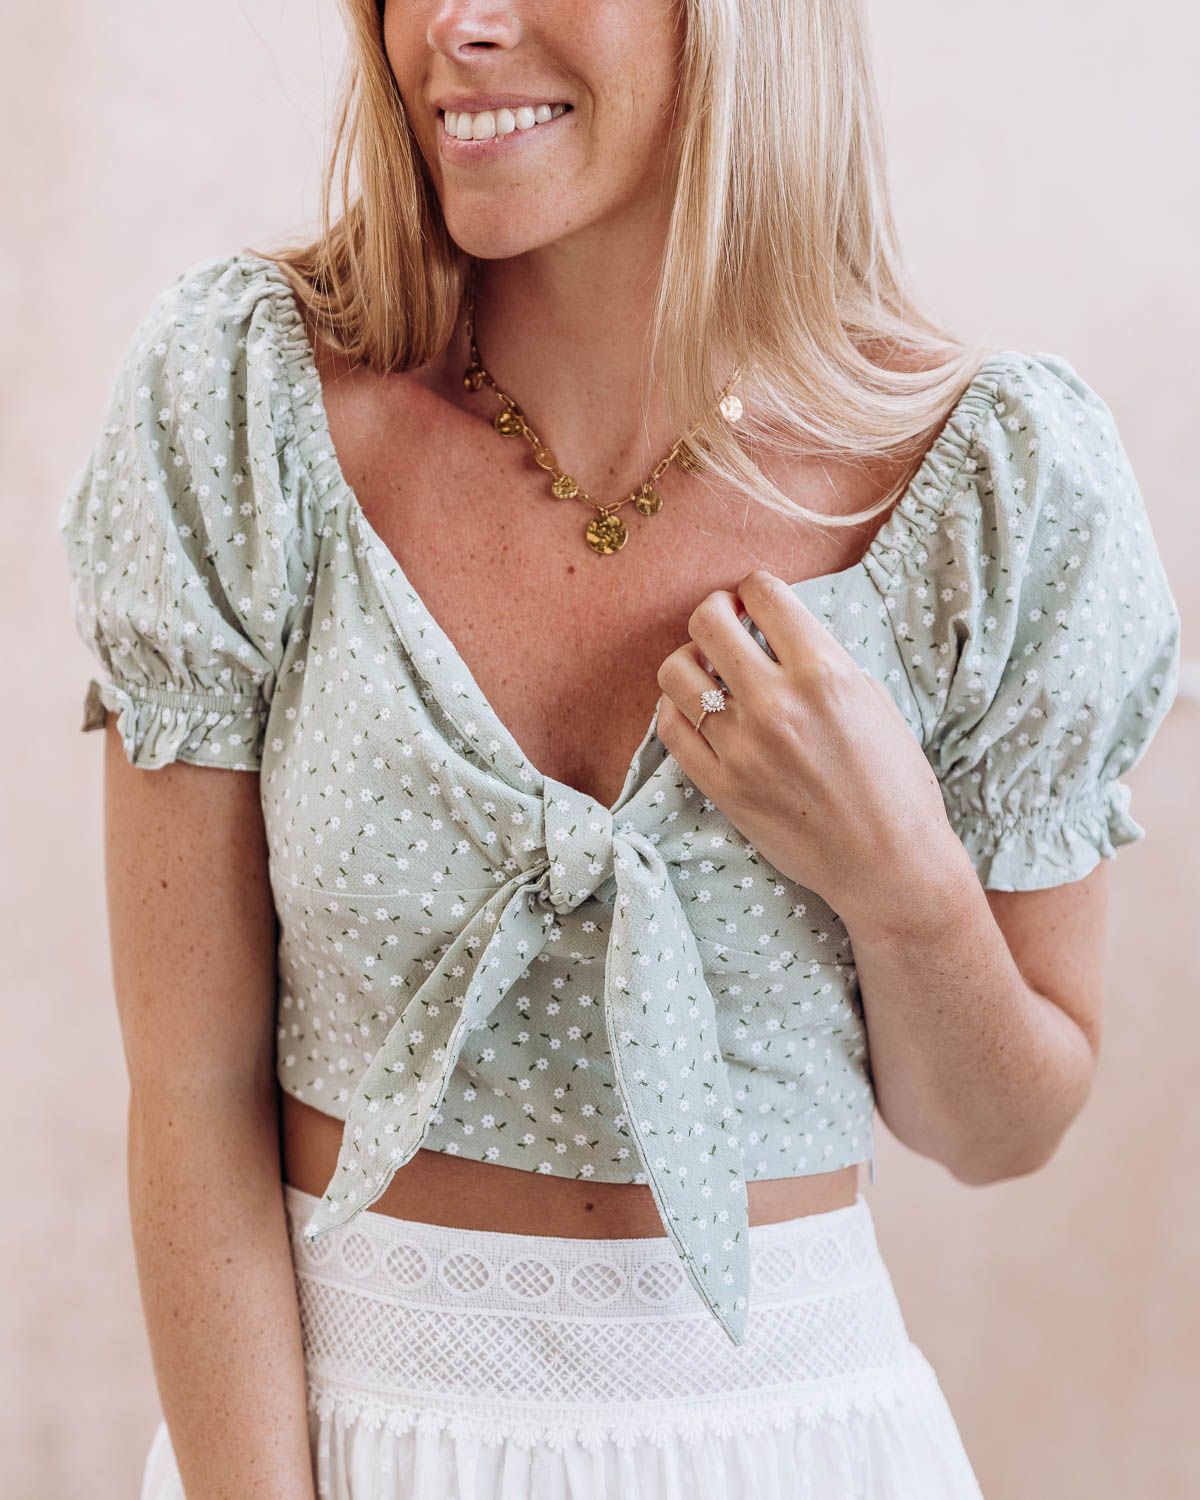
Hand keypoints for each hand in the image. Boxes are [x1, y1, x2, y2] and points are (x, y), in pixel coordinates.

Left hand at [654, 568, 961, 926]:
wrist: (891, 865)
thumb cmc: (896, 784)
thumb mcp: (873, 702)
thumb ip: (822, 661)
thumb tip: (774, 634)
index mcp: (824, 673)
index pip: (763, 593)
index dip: (755, 589)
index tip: (756, 602)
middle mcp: (777, 704)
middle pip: (707, 621)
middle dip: (715, 612)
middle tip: (727, 625)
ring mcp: (743, 748)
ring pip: (676, 673)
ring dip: (690, 661)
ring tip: (710, 671)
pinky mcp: (722, 787)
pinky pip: (670, 728)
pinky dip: (676, 708)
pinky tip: (698, 710)